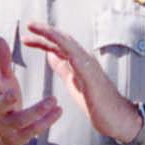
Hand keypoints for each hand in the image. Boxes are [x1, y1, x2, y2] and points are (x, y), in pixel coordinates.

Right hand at [0, 35, 60, 144]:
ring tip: (53, 100)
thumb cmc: (3, 97)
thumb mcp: (3, 79)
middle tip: (14, 93)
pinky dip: (47, 121)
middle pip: (0, 106)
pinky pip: (34, 130)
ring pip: (21, 120)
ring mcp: (8, 127)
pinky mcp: (20, 138)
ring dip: (37, 111)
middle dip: (6, 100)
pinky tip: (59, 110)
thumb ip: (2, 60)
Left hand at [22, 22, 141, 143]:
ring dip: (52, 35)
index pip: (58, 46)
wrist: (118, 119)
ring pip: (69, 44)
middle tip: (29, 25)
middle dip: (45, 31)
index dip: (42, 40)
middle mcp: (85, 60)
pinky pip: (78, 58)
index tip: (26, 37)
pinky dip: (66, 49)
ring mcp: (89, 66)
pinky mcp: (92, 76)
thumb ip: (63, 68)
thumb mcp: (73, 82)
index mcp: (79, 63)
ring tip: (36, 28)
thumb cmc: (98, 103)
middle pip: (63, 40)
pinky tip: (53, 43)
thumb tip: (50, 54)